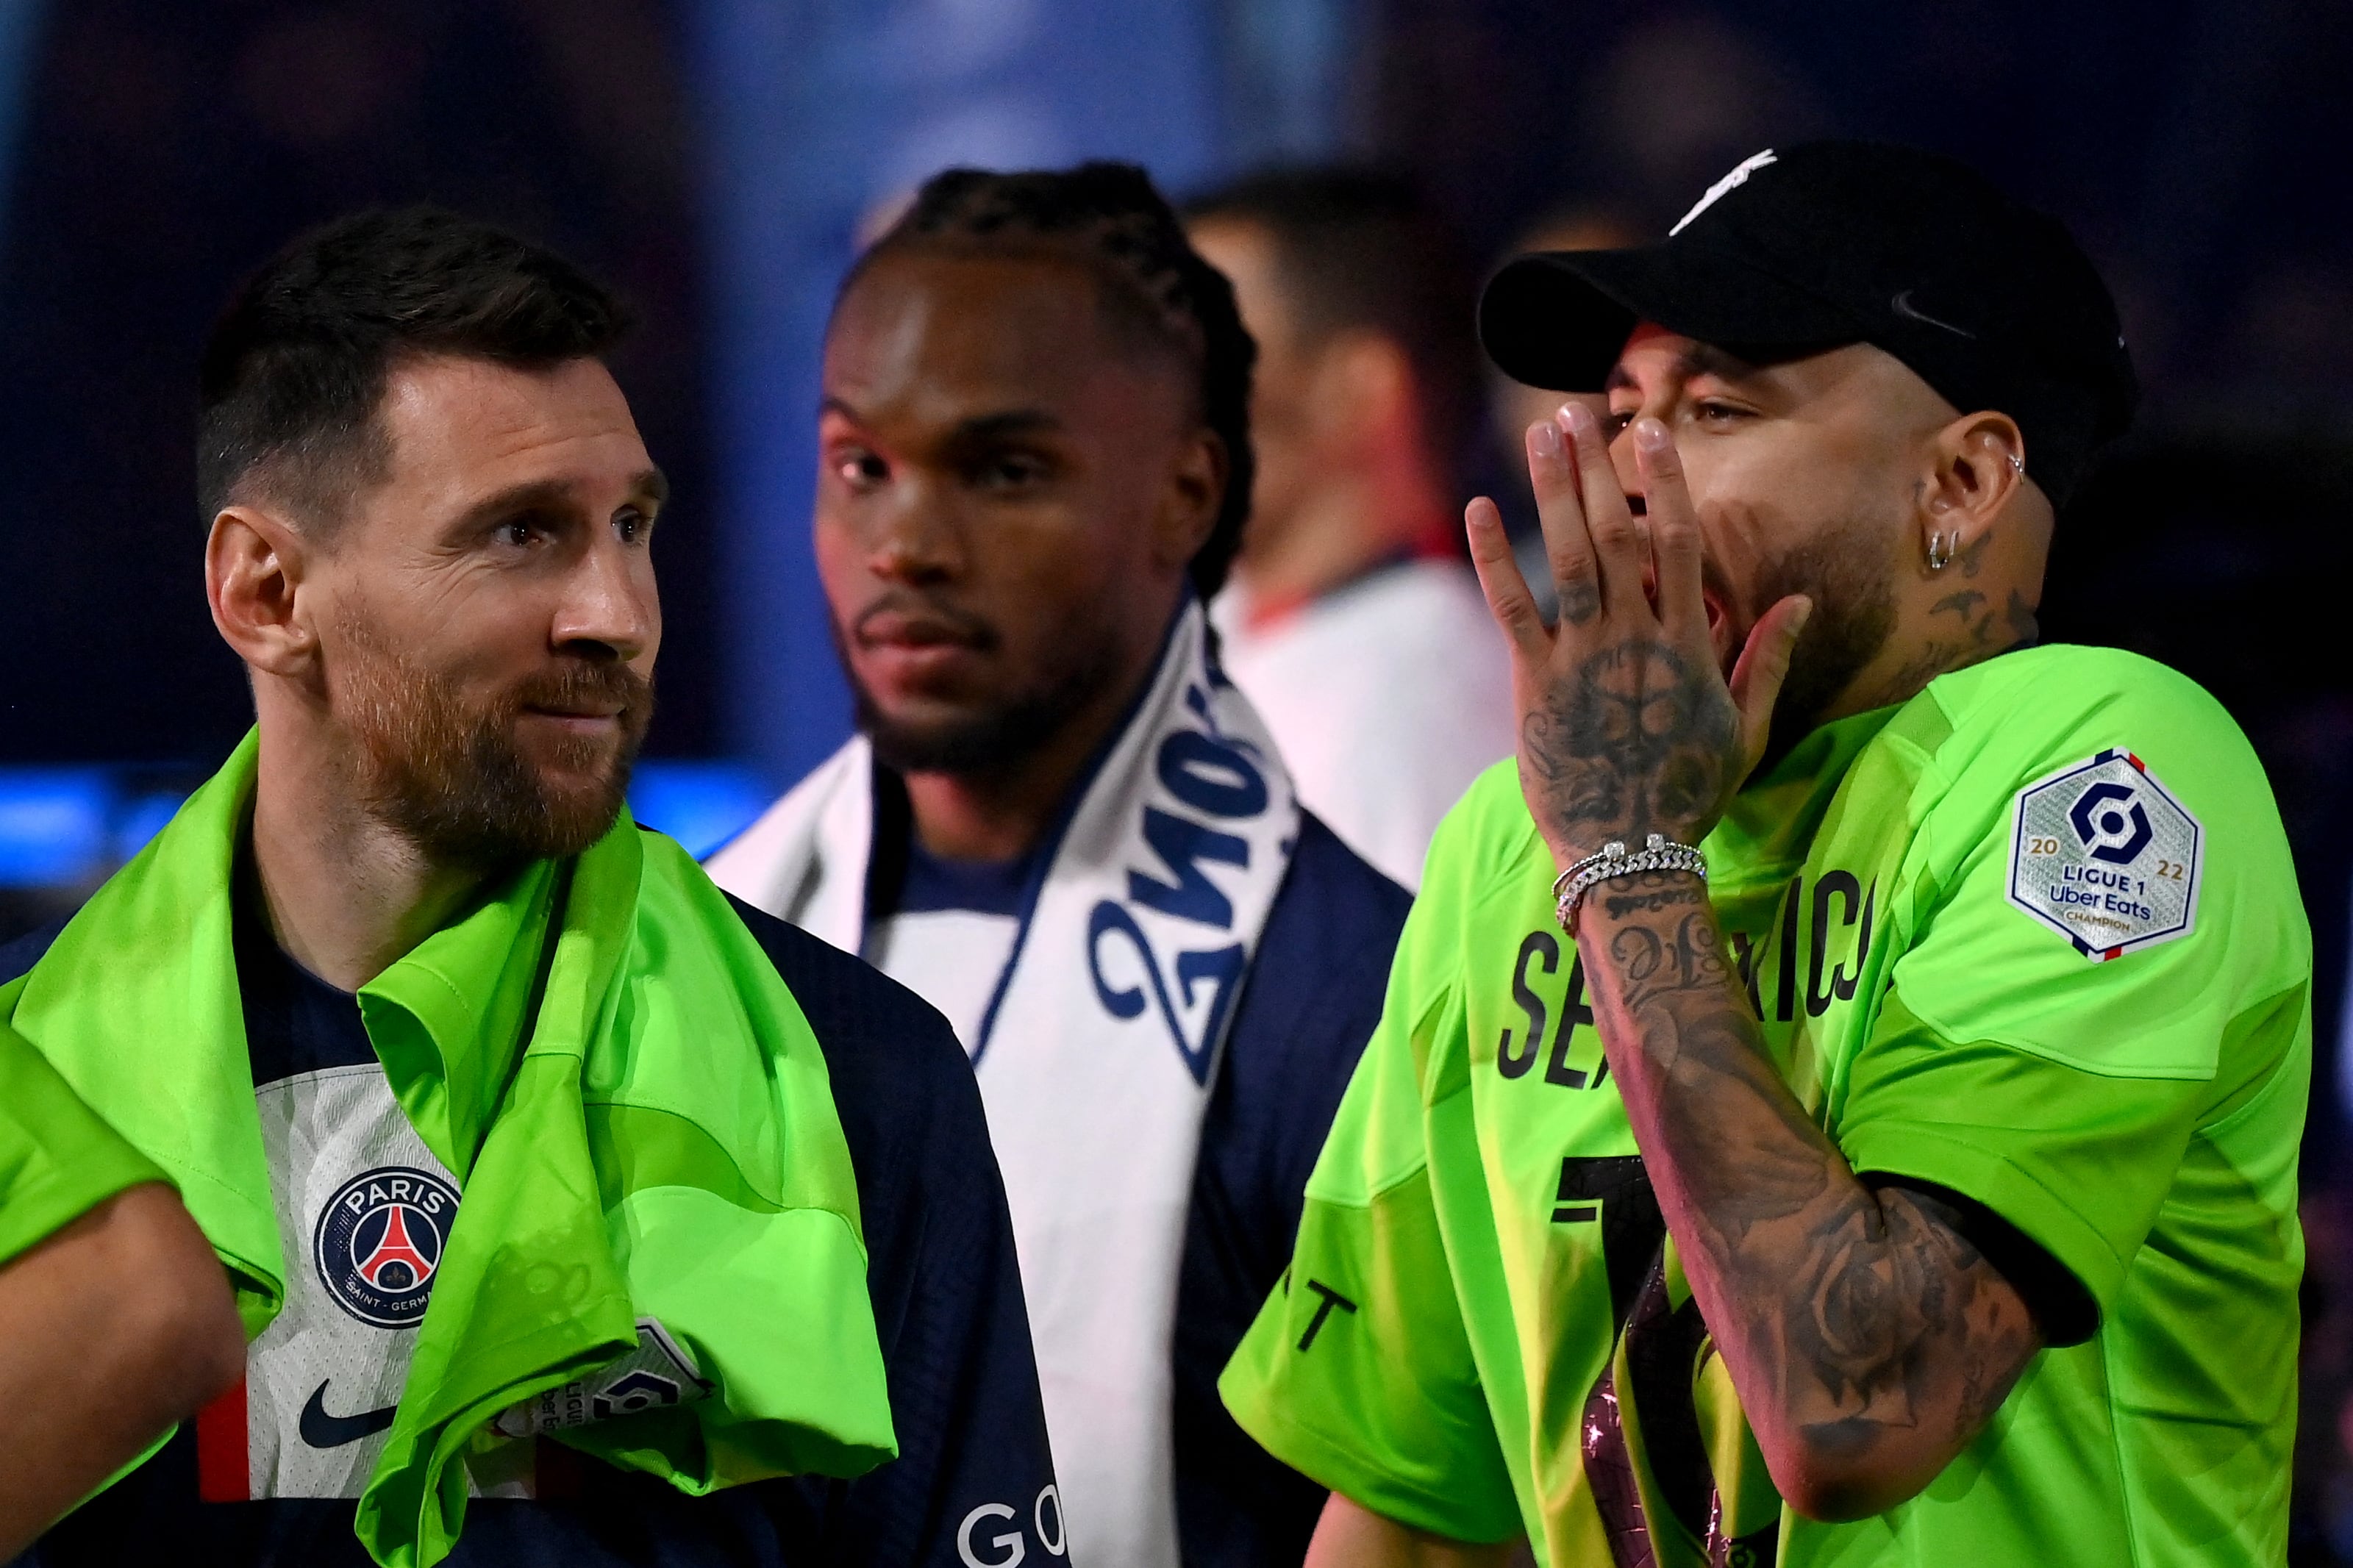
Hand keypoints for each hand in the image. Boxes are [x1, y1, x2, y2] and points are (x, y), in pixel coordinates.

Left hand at [1465, 404, 1810, 870]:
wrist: (1630, 855)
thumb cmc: (1689, 794)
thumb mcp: (1745, 730)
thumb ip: (1768, 660)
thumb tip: (1801, 602)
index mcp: (1688, 644)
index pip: (1679, 543)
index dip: (1664, 481)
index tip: (1649, 432)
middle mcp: (1637, 638)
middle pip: (1617, 533)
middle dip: (1595, 468)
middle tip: (1575, 412)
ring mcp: (1585, 658)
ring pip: (1569, 555)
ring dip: (1551, 491)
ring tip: (1539, 435)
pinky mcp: (1536, 683)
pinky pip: (1512, 608)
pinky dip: (1494, 557)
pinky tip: (1478, 508)